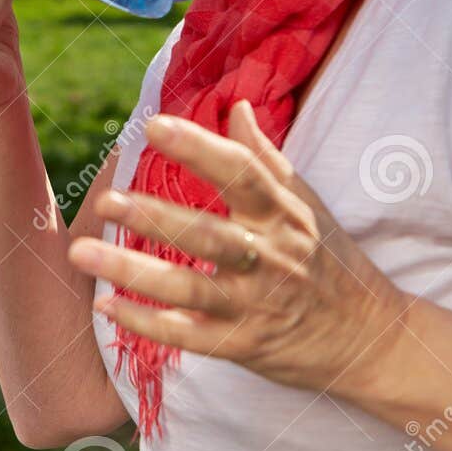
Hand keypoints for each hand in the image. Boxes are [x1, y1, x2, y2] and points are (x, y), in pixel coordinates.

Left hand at [68, 100, 411, 396]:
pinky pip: (187, 335)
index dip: (198, 147)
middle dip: (153, 216)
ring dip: (131, 270)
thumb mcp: (305, 205)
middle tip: (102, 199)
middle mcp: (269, 257)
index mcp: (281, 214)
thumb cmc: (330, 261)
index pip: (240, 173)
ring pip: (188, 286)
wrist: (371, 339)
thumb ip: (264, 157)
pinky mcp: (243, 345)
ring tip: (81, 252)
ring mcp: (255, 304)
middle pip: (207, 233)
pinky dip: (145, 322)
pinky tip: (103, 305)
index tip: (154, 124)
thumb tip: (236, 106)